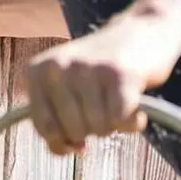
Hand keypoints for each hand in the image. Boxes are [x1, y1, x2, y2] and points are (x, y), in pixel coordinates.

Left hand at [26, 14, 180, 154]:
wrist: (142, 30)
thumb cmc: (100, 69)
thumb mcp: (66, 86)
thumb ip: (56, 118)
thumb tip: (67, 149)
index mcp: (38, 70)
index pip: (43, 126)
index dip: (61, 142)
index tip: (76, 141)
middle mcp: (58, 66)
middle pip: (72, 130)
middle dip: (92, 130)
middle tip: (103, 109)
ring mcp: (88, 69)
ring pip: (98, 128)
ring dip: (114, 125)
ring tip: (118, 102)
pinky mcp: (120, 74)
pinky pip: (122, 121)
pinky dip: (133, 123)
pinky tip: (137, 108)